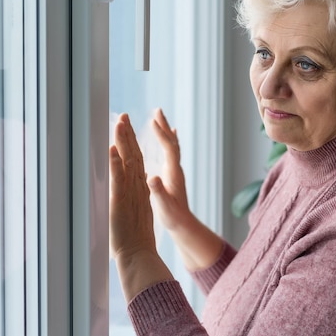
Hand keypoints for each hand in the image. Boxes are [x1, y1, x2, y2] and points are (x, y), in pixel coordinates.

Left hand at [109, 113, 156, 260]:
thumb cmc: (134, 240)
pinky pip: (117, 180)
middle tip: (124, 116)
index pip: (136, 160)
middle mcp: (137, 188)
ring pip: (127, 162)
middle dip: (128, 135)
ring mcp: (130, 193)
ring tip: (120, 123)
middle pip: (134, 155)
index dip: (132, 142)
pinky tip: (111, 150)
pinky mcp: (119, 202)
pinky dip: (114, 164)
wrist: (139, 255)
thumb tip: (134, 184)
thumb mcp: (133, 212)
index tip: (127, 127)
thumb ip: (133, 196)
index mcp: (140, 189)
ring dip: (123, 142)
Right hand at [147, 108, 192, 231]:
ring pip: (171, 145)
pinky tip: (170, 134)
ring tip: (159, 116)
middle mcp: (176, 169)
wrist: (184, 225)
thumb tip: (152, 178)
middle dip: (163, 126)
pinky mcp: (173, 173)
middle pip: (171, 142)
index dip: (160, 135)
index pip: (168, 149)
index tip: (152, 121)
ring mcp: (176, 170)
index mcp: (173, 174)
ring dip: (165, 130)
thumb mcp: (164, 206)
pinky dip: (169, 139)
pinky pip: (171, 151)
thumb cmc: (173, 217)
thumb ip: (158, 192)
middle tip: (157, 110)